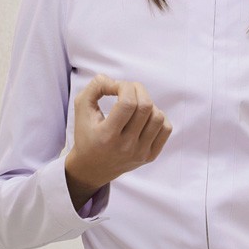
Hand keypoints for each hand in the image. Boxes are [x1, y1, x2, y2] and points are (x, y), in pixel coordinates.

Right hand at [66, 73, 172, 193]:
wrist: (93, 168)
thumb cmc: (87, 135)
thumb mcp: (81, 109)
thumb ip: (95, 88)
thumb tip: (113, 80)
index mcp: (107, 135)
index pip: (128, 103)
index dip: (124, 86)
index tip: (116, 88)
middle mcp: (126, 146)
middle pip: (146, 106)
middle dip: (138, 89)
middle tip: (128, 90)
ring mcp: (140, 152)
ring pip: (158, 117)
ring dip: (148, 104)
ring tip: (136, 106)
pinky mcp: (150, 156)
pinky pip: (166, 129)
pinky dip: (158, 117)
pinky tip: (144, 118)